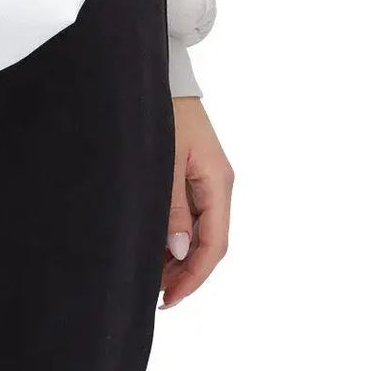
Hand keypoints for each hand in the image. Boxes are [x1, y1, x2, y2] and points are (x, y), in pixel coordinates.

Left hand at [161, 97, 232, 307]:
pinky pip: (189, 213)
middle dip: (185, 272)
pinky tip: (156, 245)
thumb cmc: (165, 110)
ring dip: (179, 256)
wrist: (162, 72)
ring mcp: (206, 178)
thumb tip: (180, 250)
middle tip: (158, 295)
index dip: (194, 276)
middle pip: (208, 242)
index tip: (171, 298)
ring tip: (153, 277)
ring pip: (198, 230)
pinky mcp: (192, 171)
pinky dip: (174, 234)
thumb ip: (173, 205)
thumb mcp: (166, 159)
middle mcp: (217, 184)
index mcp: (218, 182)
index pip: (214, 244)